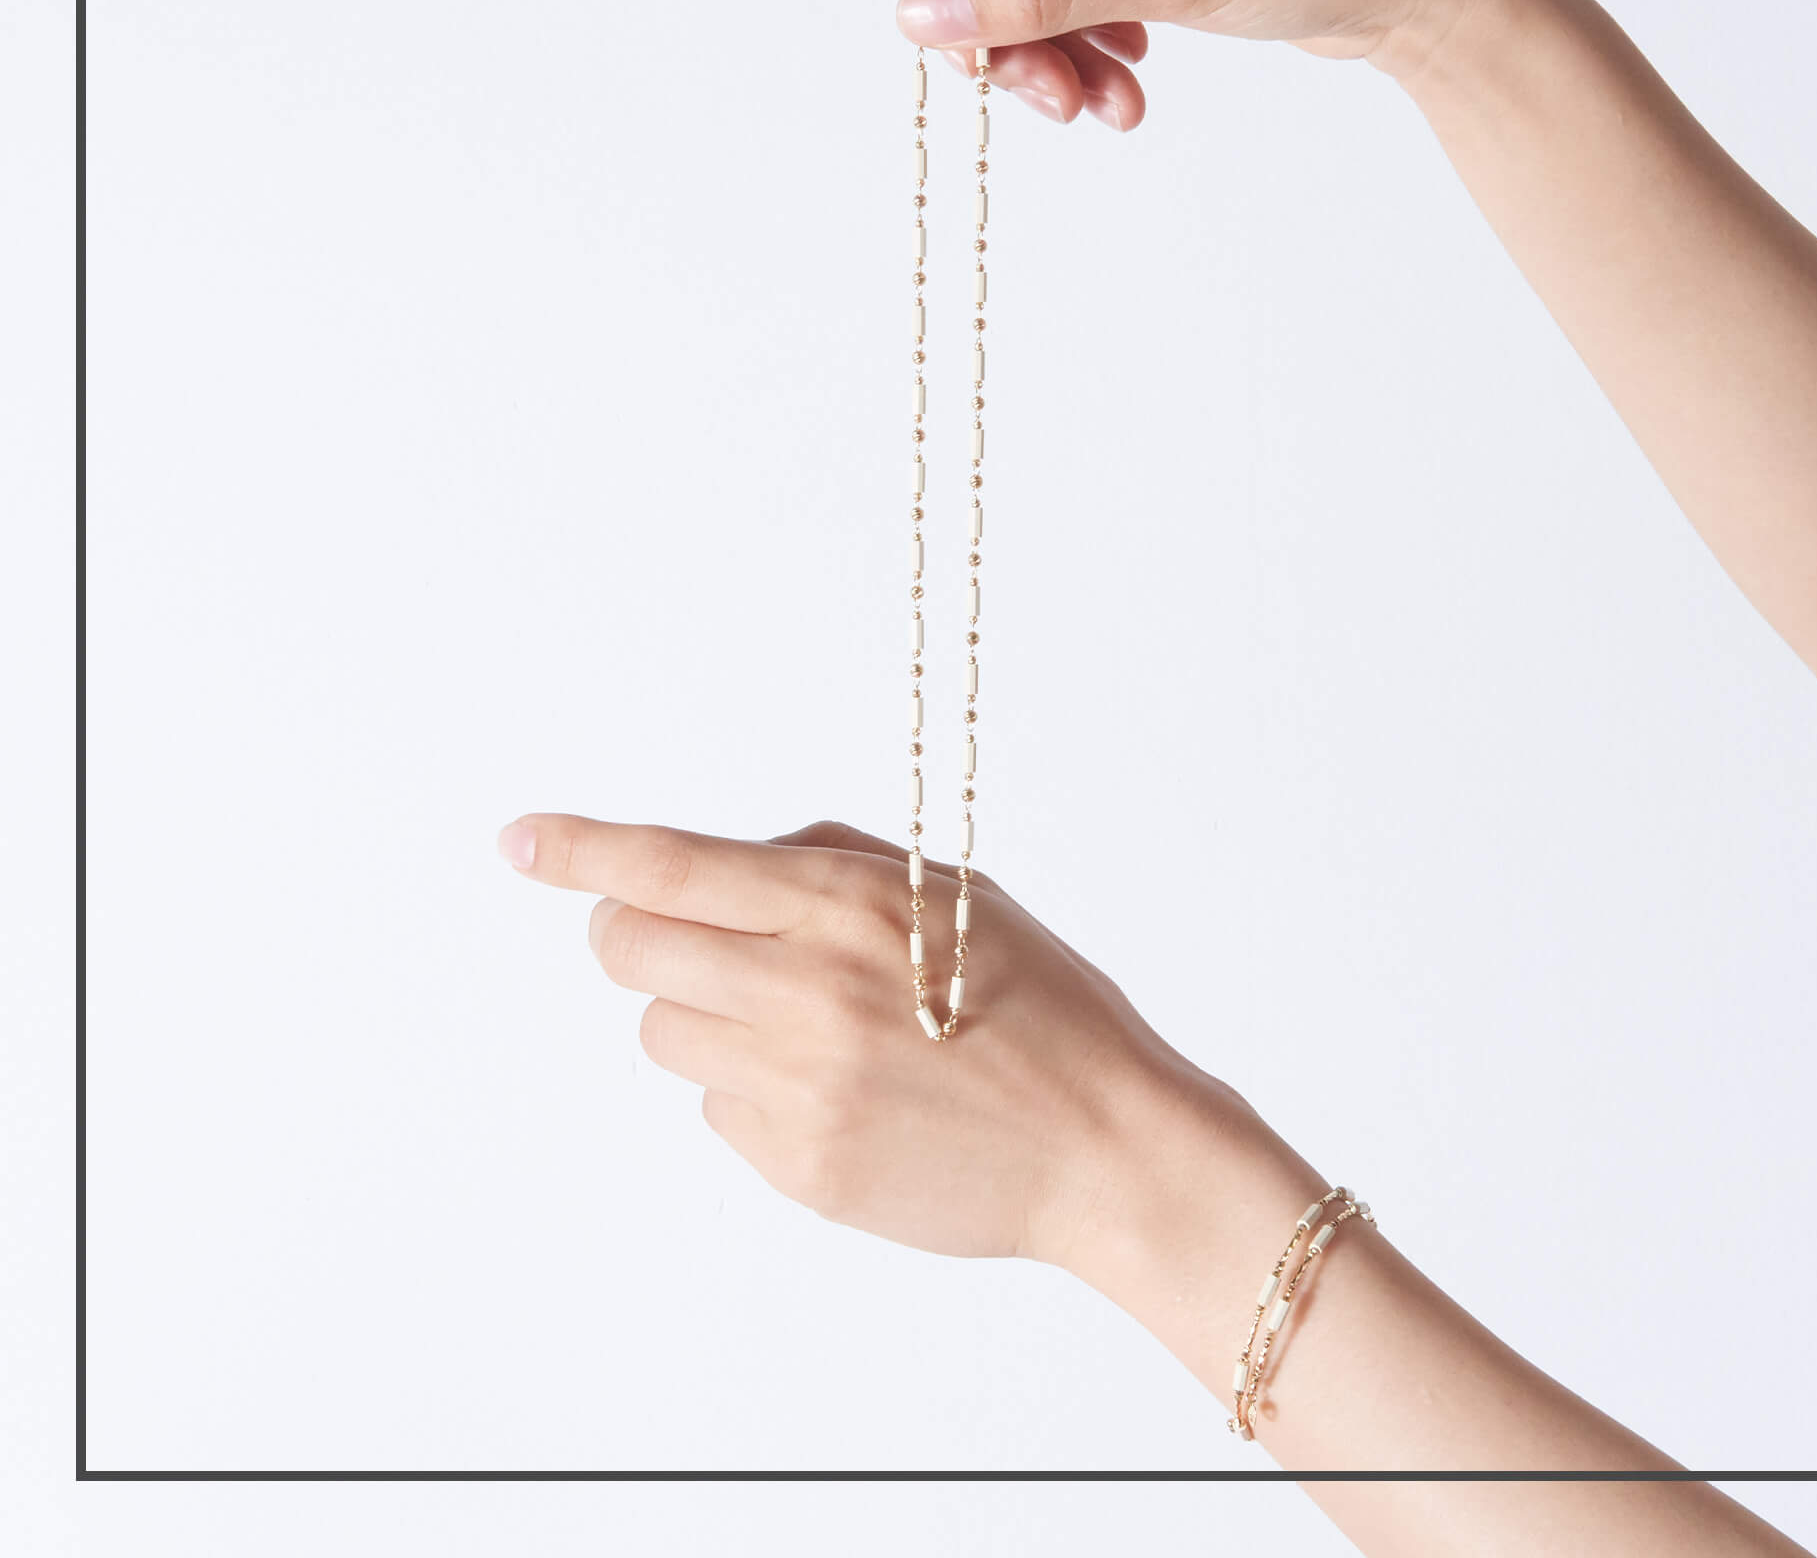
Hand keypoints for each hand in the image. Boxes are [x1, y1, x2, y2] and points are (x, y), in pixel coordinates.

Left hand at [496, 810, 1256, 1266]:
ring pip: (663, 1033)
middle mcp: (804, 991)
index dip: (581, 849)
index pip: (671, 866)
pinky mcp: (796, 1163)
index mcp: (845, 906)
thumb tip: (721, 864)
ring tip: (803, 1027)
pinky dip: (750, 1089)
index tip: (521, 840)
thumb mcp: (952, 893)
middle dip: (636, 933)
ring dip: (703, 1016)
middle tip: (684, 939)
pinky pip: (715, 1110)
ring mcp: (794, 1086)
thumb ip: (828, 861)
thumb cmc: (1045, 1007)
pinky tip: (838, 1089)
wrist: (1106, 1146)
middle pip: (631, 950)